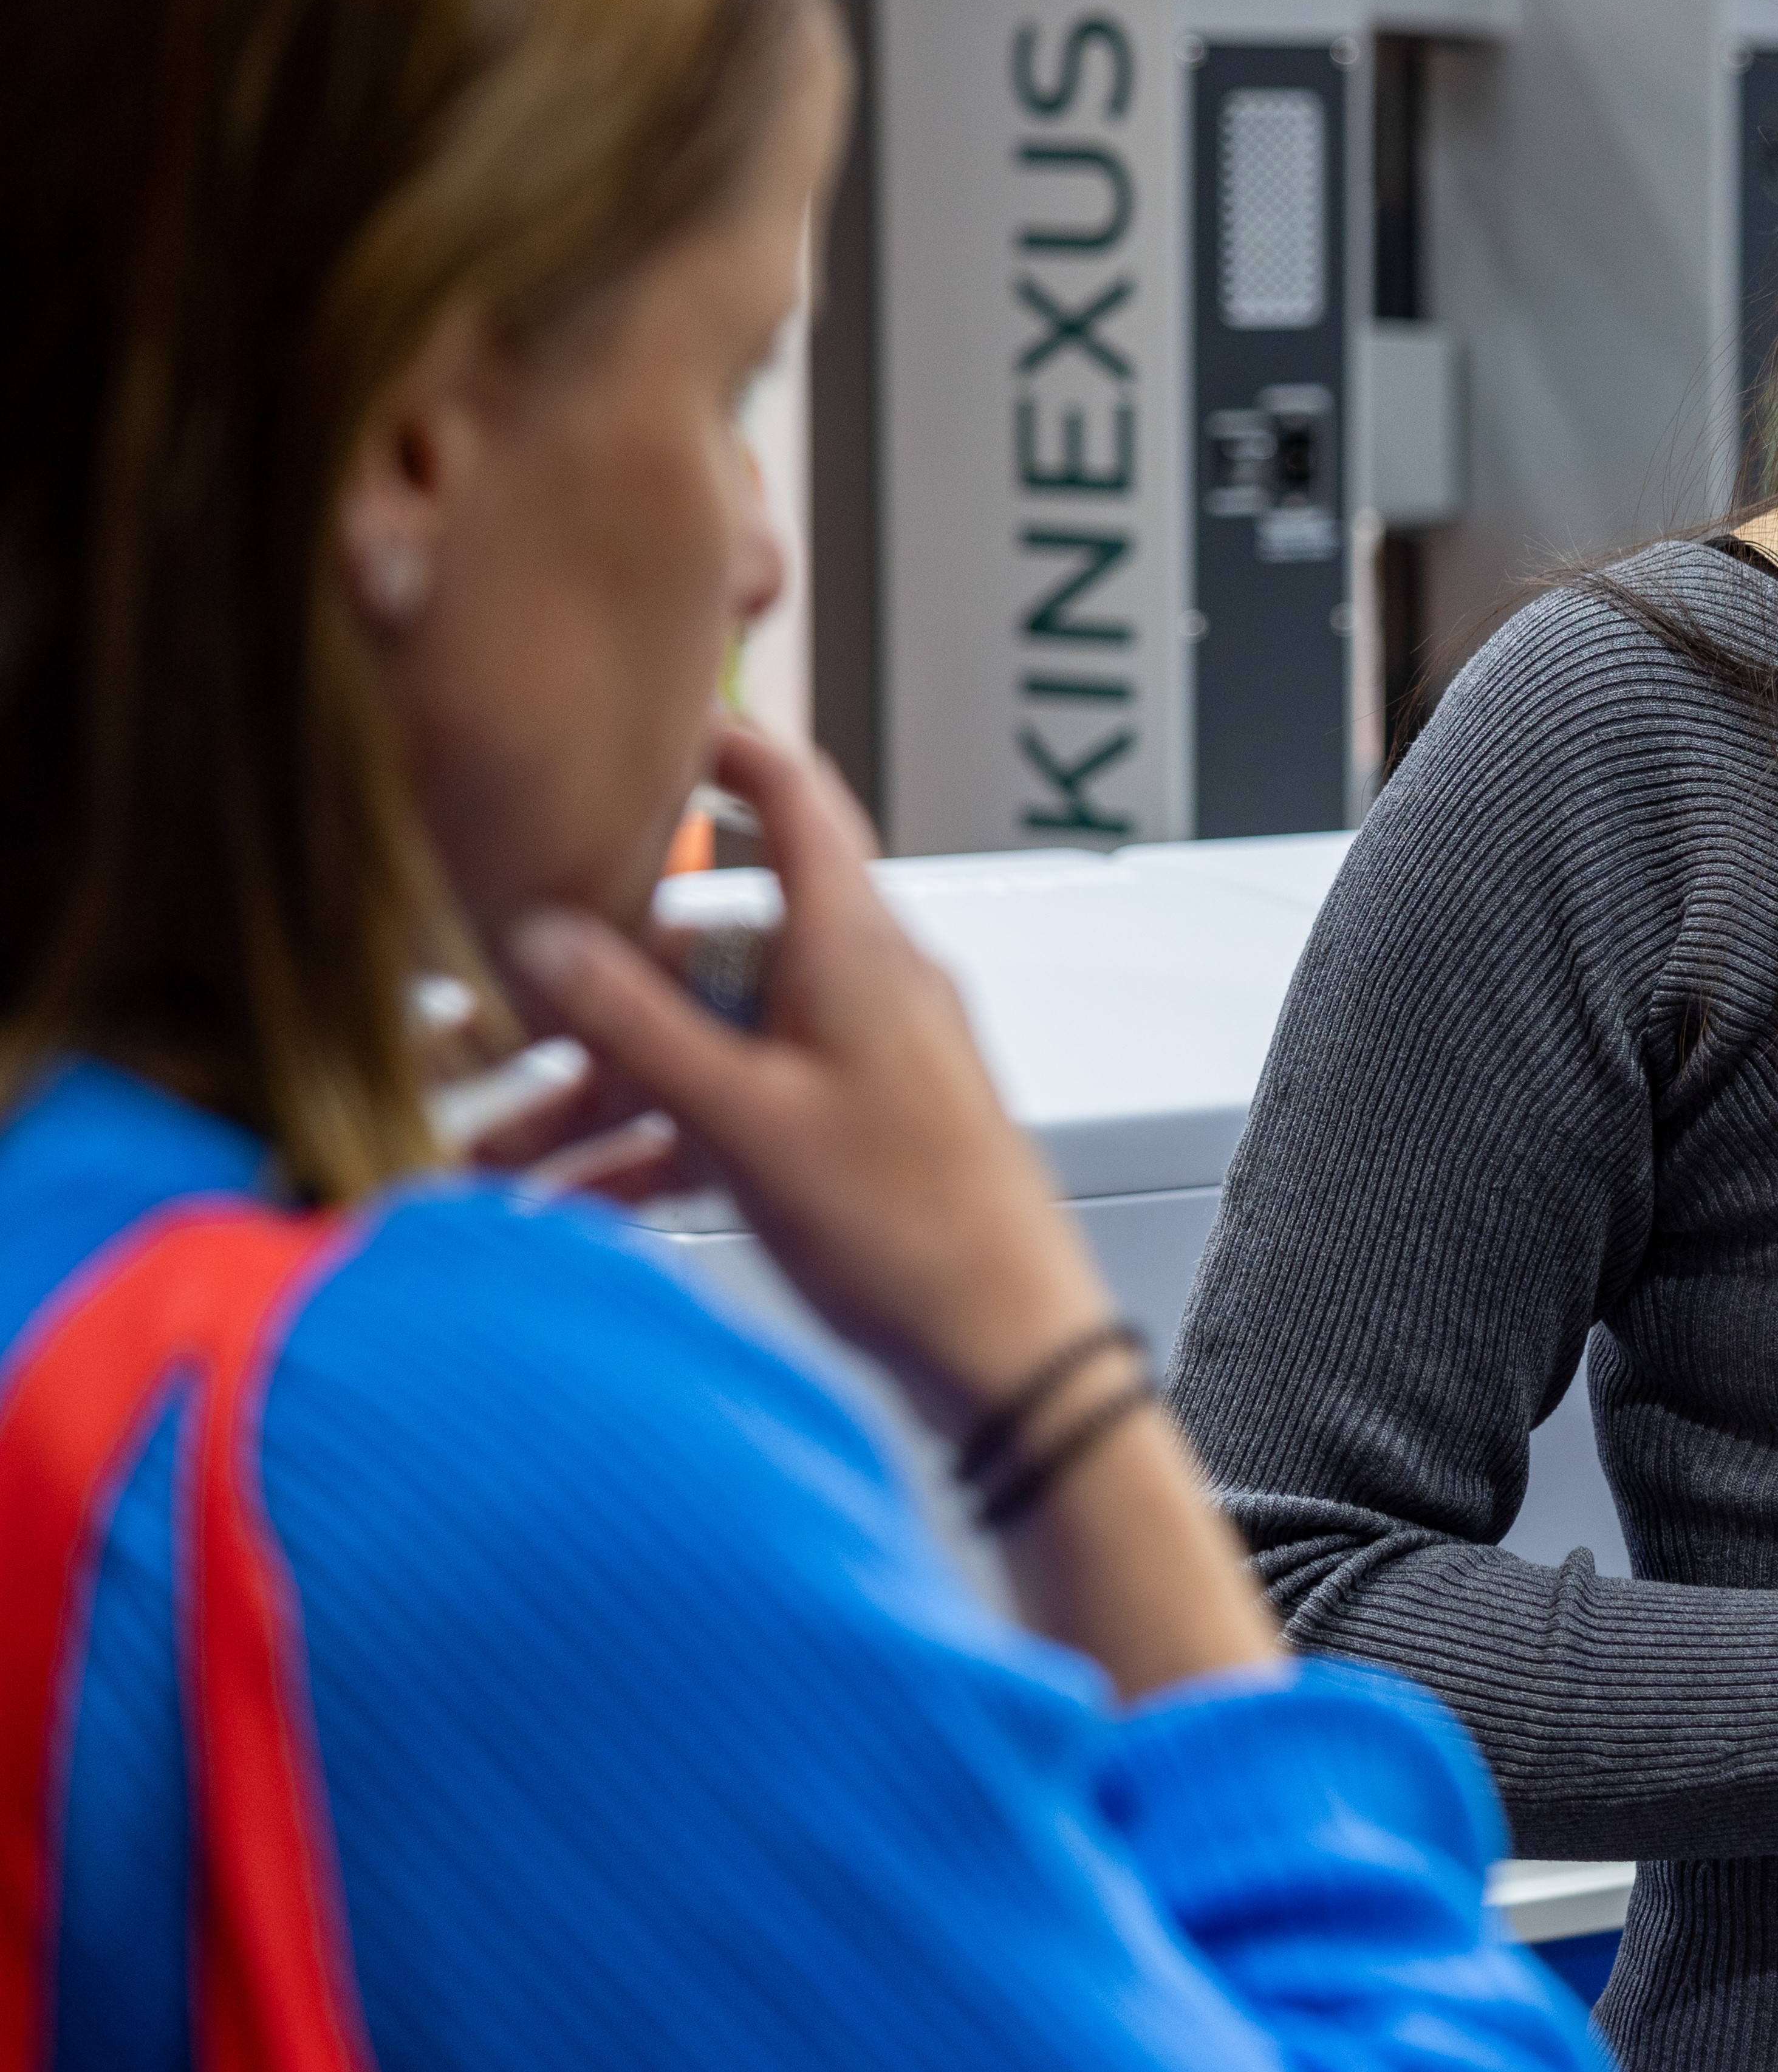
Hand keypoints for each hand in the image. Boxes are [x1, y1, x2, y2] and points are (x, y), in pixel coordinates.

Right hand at [499, 720, 1277, 1698]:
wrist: (1008, 1353)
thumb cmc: (909, 1231)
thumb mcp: (743, 1119)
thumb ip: (635, 1026)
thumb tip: (540, 935)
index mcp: (855, 948)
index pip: (790, 797)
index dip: (717, 745)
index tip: (636, 718)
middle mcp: (858, 987)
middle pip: (706, 947)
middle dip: (589, 996)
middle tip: (475, 1029)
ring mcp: (850, 1062)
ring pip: (701, 1046)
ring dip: (596, 1098)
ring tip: (483, 1159)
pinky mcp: (841, 1135)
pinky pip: (726, 1115)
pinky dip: (649, 1151)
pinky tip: (560, 1204)